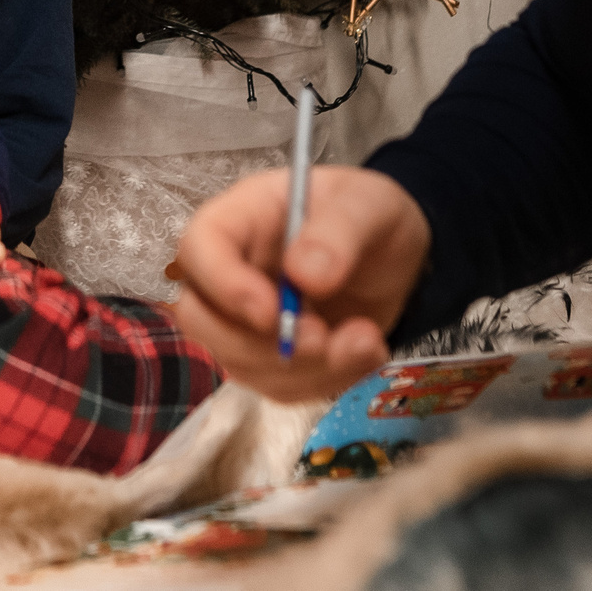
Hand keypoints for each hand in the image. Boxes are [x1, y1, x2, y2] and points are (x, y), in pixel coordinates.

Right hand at [169, 165, 430, 401]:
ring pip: (240, 364)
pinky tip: (364, 352)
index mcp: (240, 217)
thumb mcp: (366, 204)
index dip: (223, 286)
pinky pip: (279, 387)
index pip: (198, 248)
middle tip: (322, 339)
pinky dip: (326, 381)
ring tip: (365, 340)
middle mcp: (230, 270)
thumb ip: (338, 231)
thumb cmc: (367, 212)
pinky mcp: (270, 355)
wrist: (393, 252)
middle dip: (258, 345)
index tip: (272, 313)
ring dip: (305, 369)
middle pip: (199, 319)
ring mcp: (244, 319)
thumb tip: (304, 276)